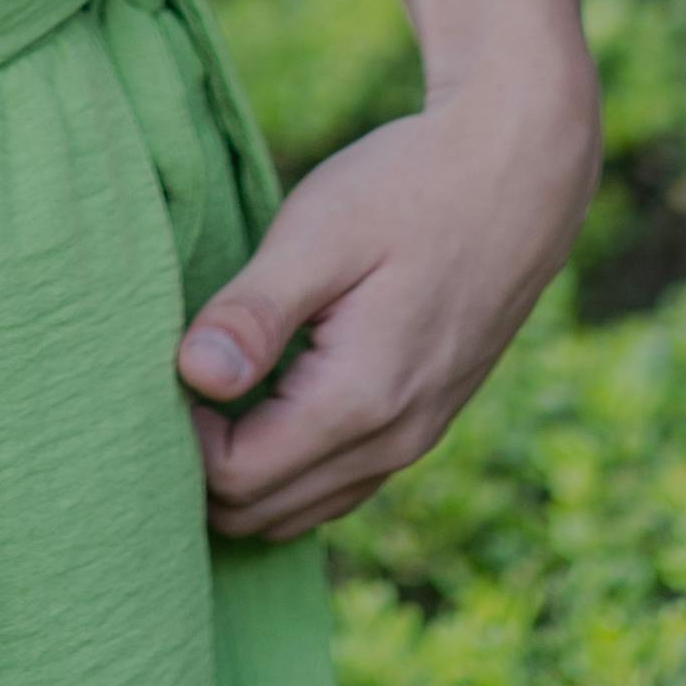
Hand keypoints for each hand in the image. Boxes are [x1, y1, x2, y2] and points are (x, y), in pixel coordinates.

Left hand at [173, 50, 597, 546]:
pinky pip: (336, 484)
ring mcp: (414, 440)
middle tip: (173, 382)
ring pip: (300, 511)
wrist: (517, 172)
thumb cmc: (408, 188)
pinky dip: (287, 468)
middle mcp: (392, 442)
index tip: (169, 362)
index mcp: (360, 402)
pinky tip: (259, 402)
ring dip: (242, 474)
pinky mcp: (421, 422)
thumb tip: (193, 377)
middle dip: (202, 467)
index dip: (182, 434)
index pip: (235, 479)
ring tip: (208, 393)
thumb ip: (255, 312)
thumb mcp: (320, 233)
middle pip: (261, 512)